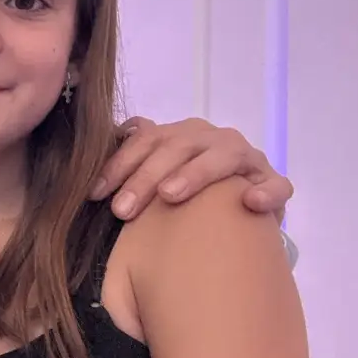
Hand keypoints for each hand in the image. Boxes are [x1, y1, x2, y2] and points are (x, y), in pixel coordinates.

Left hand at [89, 117, 292, 220]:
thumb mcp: (148, 184)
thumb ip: (124, 173)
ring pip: (222, 156)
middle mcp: (211, 139)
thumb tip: (81, 179)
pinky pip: (276, 185)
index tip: (94, 193)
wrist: (229, 222)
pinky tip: (250, 203)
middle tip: (121, 210)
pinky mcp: (273, 184)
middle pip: (176, 146)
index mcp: (178, 136)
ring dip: (194, 174)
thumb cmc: (178, 203)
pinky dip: (266, 192)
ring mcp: (245, 159)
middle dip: (145, 177)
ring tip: (171, 195)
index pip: (144, 139)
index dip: (118, 164)